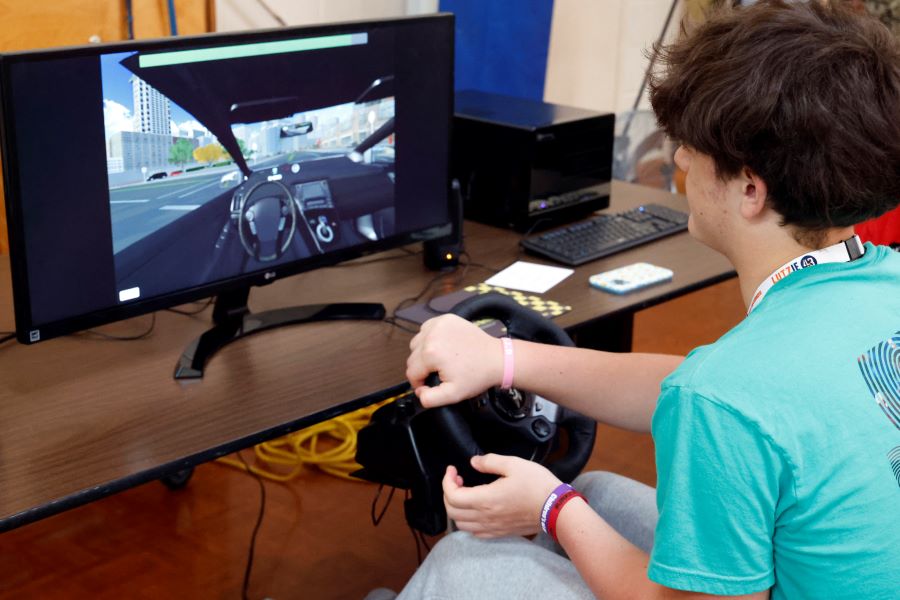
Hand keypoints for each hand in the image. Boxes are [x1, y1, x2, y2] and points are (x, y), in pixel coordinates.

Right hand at [406, 314, 502, 406]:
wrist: (496, 359)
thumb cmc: (477, 375)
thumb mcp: (452, 394)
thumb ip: (429, 399)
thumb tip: (419, 392)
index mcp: (430, 353)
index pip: (411, 372)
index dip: (419, 383)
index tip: (430, 385)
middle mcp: (431, 335)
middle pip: (412, 357)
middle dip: (422, 368)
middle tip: (439, 373)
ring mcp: (438, 324)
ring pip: (416, 342)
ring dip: (423, 352)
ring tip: (440, 360)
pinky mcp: (446, 318)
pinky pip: (426, 329)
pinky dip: (429, 338)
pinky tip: (442, 346)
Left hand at [442, 453, 561, 537]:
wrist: (556, 508)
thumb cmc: (538, 486)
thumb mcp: (514, 464)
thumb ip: (490, 461)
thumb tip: (474, 462)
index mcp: (486, 499)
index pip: (452, 496)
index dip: (447, 481)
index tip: (452, 470)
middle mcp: (486, 516)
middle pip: (452, 512)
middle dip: (448, 493)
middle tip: (457, 479)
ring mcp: (492, 527)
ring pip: (461, 524)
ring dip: (456, 508)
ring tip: (465, 493)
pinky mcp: (500, 532)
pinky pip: (475, 532)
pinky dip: (467, 521)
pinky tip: (475, 509)